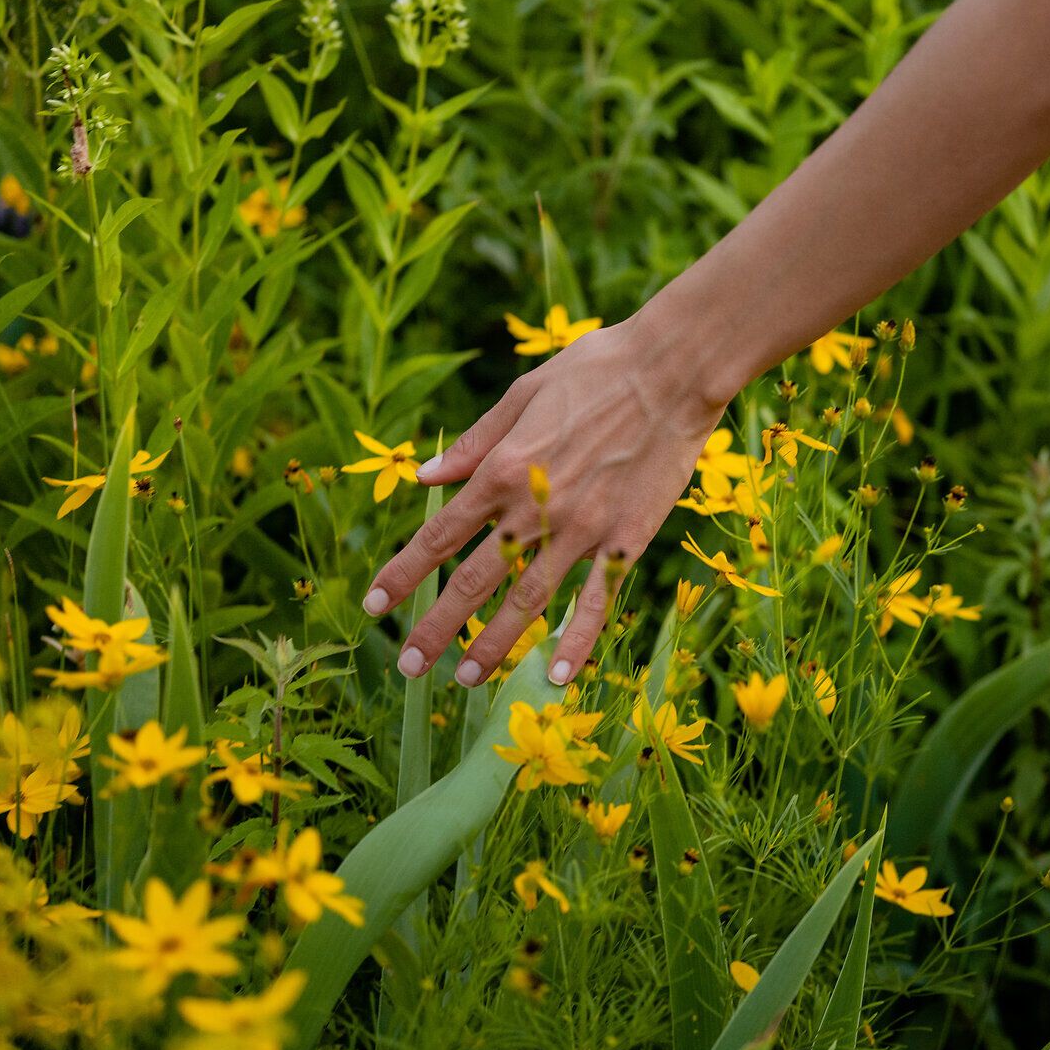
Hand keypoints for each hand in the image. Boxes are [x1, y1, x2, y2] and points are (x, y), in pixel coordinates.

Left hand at [362, 316, 727, 687]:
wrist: (674, 368)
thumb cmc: (598, 368)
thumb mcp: (523, 393)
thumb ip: (474, 443)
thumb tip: (425, 476)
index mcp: (503, 469)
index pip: (439, 535)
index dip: (403, 573)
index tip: (375, 604)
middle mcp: (535, 507)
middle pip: (473, 581)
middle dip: (435, 627)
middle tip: (408, 666)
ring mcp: (583, 528)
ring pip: (528, 599)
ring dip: (493, 644)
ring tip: (465, 681)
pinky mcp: (628, 538)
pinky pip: (598, 598)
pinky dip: (578, 638)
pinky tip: (559, 674)